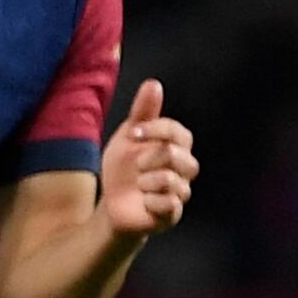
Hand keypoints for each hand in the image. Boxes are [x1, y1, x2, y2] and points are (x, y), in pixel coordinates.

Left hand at [99, 78, 197, 237]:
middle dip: (149, 157)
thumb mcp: (128, 137)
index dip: (157, 129)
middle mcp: (184, 169)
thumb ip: (143, 113)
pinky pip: (169, 204)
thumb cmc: (124, 168)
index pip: (179, 132)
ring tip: (138, 185)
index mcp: (176, 148)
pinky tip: (143, 201)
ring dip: (146, 181)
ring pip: (172, 181)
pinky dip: (150, 201)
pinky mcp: (173, 214)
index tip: (133, 133)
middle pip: (177, 155)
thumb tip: (154, 83)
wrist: (113, 204)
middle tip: (136, 165)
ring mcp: (181, 192)